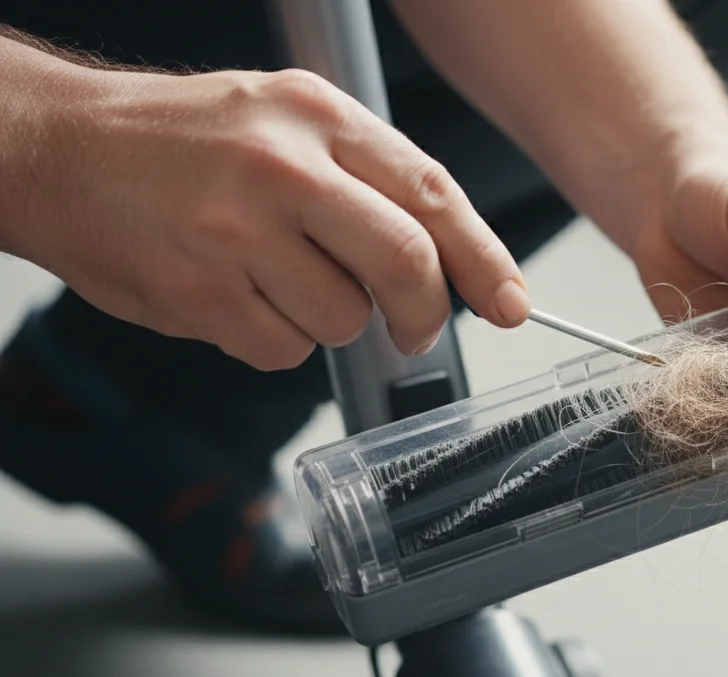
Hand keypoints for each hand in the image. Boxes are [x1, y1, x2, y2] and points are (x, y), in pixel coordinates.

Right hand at [7, 66, 529, 369]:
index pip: (433, 195)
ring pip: (343, 320)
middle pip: (405, 266)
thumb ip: (367, 180)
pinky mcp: (198, 293)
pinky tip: (237, 298)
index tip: (511, 304)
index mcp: (317, 116)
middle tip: (413, 329)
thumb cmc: (182, 141)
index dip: (484, 260)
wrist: (58, 149)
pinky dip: (275, 341)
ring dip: (331, 323)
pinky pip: (282, 351)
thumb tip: (449, 261)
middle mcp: (282, 168)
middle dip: (424, 314)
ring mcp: (236, 232)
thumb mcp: (283, 120)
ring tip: (279, 283)